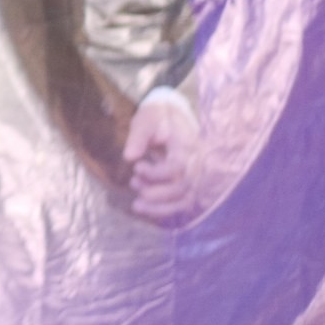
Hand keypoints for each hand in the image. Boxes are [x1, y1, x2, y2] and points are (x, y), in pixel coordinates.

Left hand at [123, 92, 203, 224]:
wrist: (172, 114)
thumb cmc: (157, 117)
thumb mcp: (146, 120)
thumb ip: (138, 137)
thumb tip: (128, 157)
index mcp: (187, 146)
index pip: (176, 168)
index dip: (155, 173)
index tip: (136, 167)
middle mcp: (195, 164)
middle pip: (183, 188)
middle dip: (156, 193)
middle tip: (133, 183)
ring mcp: (194, 175)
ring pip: (184, 201)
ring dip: (160, 208)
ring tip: (136, 205)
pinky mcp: (188, 182)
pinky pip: (182, 203)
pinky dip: (165, 210)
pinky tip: (147, 210)